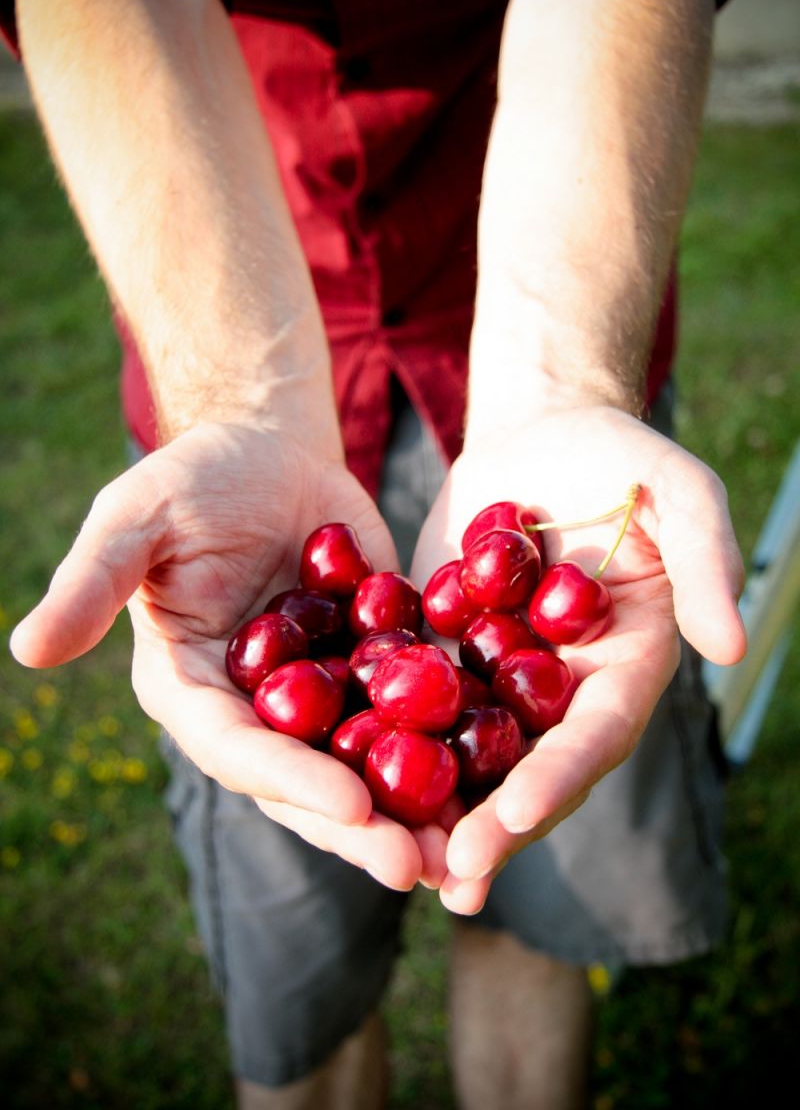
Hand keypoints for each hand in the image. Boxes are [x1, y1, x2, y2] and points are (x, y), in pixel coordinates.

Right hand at [10, 423, 446, 890]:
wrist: (269, 451)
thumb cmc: (193, 475)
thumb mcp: (138, 514)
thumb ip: (95, 579)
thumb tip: (26, 649)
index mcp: (194, 689)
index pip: (238, 747)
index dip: (289, 778)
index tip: (348, 806)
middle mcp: (257, 709)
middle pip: (309, 780)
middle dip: (363, 827)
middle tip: (424, 868)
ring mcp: (321, 695)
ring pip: (370, 764)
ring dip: (417, 811)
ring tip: (471, 852)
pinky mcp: (375, 667)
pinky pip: (415, 712)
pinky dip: (453, 746)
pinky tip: (502, 774)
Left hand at [410, 403, 746, 913]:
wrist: (537, 436)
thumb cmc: (613, 454)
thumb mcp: (673, 486)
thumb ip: (705, 557)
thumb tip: (731, 647)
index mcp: (625, 662)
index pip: (597, 731)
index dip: (561, 775)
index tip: (516, 811)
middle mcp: (566, 688)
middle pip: (533, 768)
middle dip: (495, 824)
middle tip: (451, 873)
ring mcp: (503, 678)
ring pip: (473, 759)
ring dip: (440, 814)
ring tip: (400, 866)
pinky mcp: (447, 656)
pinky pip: (419, 710)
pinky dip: (391, 750)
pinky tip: (349, 788)